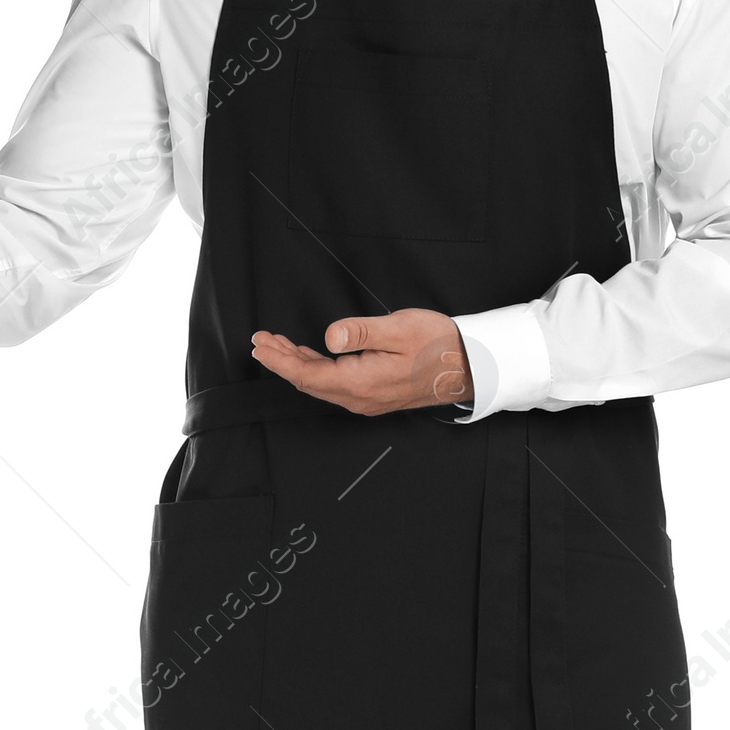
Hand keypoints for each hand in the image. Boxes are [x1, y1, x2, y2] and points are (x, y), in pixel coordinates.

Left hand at [251, 309, 471, 415]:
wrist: (469, 365)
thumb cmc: (438, 344)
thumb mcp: (399, 329)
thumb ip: (360, 332)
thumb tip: (329, 337)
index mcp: (361, 383)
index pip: (306, 375)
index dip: (279, 360)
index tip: (260, 344)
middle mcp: (359, 398)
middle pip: (307, 382)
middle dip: (281, 361)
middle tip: (262, 341)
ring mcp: (366, 400)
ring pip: (320, 384)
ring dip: (296, 364)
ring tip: (277, 345)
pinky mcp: (373, 395)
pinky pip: (334, 385)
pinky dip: (315, 369)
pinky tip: (309, 356)